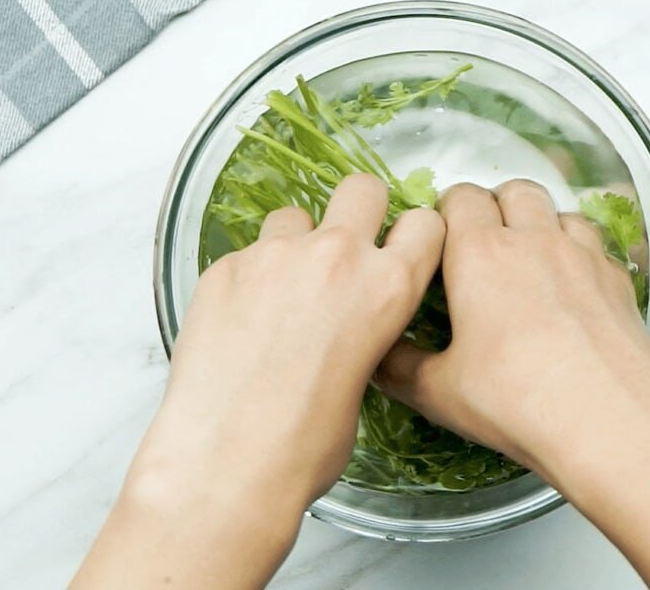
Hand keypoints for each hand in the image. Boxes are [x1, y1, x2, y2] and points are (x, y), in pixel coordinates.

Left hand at [73, 174, 443, 588]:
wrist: (229, 462)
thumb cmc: (306, 444)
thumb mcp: (364, 381)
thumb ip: (364, 332)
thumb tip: (344, 329)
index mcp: (388, 288)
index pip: (424, 223)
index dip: (413, 235)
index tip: (401, 249)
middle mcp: (336, 257)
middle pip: (362, 189)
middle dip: (359, 211)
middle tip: (343, 252)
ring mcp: (275, 255)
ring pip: (295, 216)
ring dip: (296, 243)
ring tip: (281, 293)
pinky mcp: (225, 267)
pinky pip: (247, 254)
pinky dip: (249, 277)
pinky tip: (240, 322)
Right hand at [377, 179, 649, 484]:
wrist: (610, 422)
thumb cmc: (515, 401)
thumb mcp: (438, 392)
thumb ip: (398, 367)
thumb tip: (374, 358)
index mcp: (479, 254)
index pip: (459, 198)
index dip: (447, 214)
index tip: (440, 245)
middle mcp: (534, 239)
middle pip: (513, 191)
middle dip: (495, 207)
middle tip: (482, 248)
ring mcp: (582, 254)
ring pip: (557, 209)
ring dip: (539, 223)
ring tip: (528, 262)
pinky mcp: (617, 279)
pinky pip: (593, 242)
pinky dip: (577, 251)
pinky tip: (571, 288)